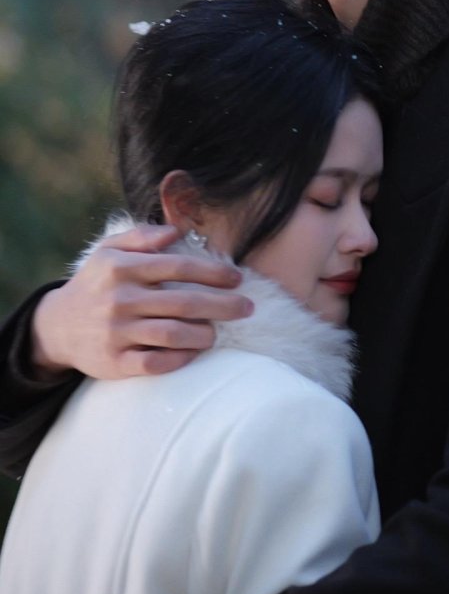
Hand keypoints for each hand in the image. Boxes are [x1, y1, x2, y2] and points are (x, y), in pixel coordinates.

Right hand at [30, 224, 251, 379]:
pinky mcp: (114, 362)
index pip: (179, 266)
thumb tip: (177, 230)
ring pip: (173, 334)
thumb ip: (142, 236)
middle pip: (184, 302)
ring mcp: (116, 333)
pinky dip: (180, 359)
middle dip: (223, 305)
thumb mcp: (110, 250)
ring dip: (204, 334)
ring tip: (217, 331)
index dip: (213, 272)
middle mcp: (120, 299)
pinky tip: (194, 351)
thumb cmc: (97, 282)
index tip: (237, 278)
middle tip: (247, 308)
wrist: (57, 326)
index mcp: (122, 267)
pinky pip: (155, 363)